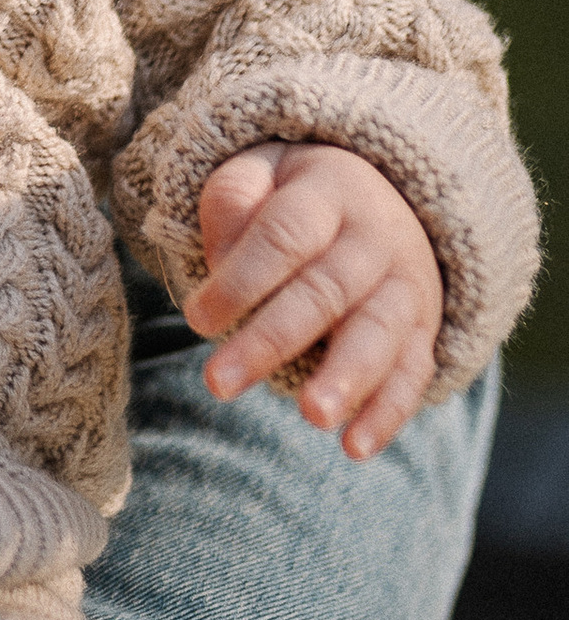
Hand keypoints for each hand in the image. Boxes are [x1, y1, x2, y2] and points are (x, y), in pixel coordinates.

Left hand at [189, 142, 444, 457]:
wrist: (383, 197)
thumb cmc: (294, 196)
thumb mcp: (260, 172)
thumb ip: (233, 199)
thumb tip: (222, 257)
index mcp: (328, 193)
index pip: (283, 235)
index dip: (240, 278)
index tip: (196, 319)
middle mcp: (374, 239)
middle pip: (325, 291)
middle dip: (272, 340)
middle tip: (219, 384)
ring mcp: (405, 286)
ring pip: (379, 333)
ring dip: (346, 378)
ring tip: (311, 415)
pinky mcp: (424, 329)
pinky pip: (413, 372)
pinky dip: (388, 412)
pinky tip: (355, 448)